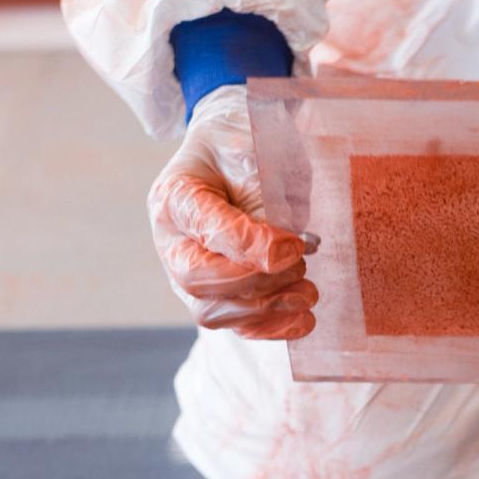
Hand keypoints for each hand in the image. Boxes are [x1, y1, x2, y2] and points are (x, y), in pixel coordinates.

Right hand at [147, 85, 316, 339]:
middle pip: (198, 281)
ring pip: (212, 312)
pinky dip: (270, 329)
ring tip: (308, 290)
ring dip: (266, 308)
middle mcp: (170, 241)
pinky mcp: (214, 296)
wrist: (234, 154)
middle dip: (257, 281)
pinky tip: (304, 318)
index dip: (253, 247)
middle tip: (299, 263)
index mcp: (174, 198)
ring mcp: (187, 273)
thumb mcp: (254, 154)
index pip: (207, 232)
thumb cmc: (243, 149)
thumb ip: (260, 200)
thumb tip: (282, 254)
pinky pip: (235, 326)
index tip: (294, 246)